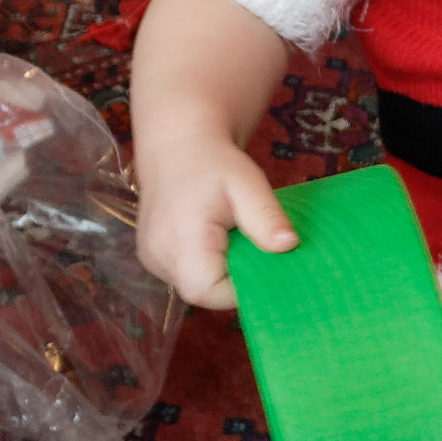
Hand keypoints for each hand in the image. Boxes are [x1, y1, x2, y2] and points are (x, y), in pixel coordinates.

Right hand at [135, 132, 297, 310]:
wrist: (178, 148)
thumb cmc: (214, 163)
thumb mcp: (247, 183)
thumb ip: (266, 216)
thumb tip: (289, 245)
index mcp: (180, 240)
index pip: (209, 292)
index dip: (241, 287)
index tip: (262, 262)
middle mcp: (158, 256)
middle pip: (204, 292)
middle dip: (236, 276)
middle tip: (253, 244)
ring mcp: (152, 260)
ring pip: (196, 284)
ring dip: (222, 269)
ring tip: (233, 235)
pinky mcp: (153, 259)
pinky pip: (187, 275)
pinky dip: (208, 264)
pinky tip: (217, 238)